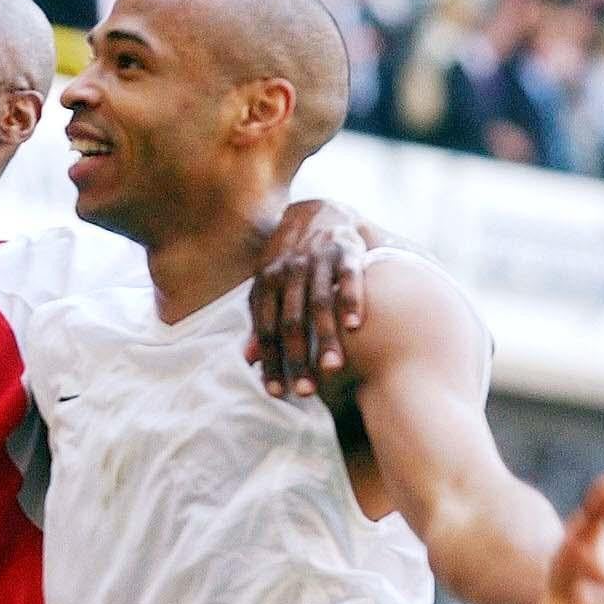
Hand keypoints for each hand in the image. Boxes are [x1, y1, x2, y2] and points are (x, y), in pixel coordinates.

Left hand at [244, 199, 366, 397]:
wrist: (319, 211)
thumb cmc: (291, 261)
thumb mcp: (269, 286)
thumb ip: (261, 320)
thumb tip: (247, 360)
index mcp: (265, 283)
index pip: (266, 329)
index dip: (270, 362)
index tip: (276, 393)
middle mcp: (288, 271)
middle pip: (291, 321)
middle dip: (297, 358)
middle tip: (306, 391)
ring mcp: (317, 259)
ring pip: (319, 303)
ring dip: (325, 336)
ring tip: (332, 368)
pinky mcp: (346, 249)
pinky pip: (348, 277)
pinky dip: (351, 299)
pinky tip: (356, 325)